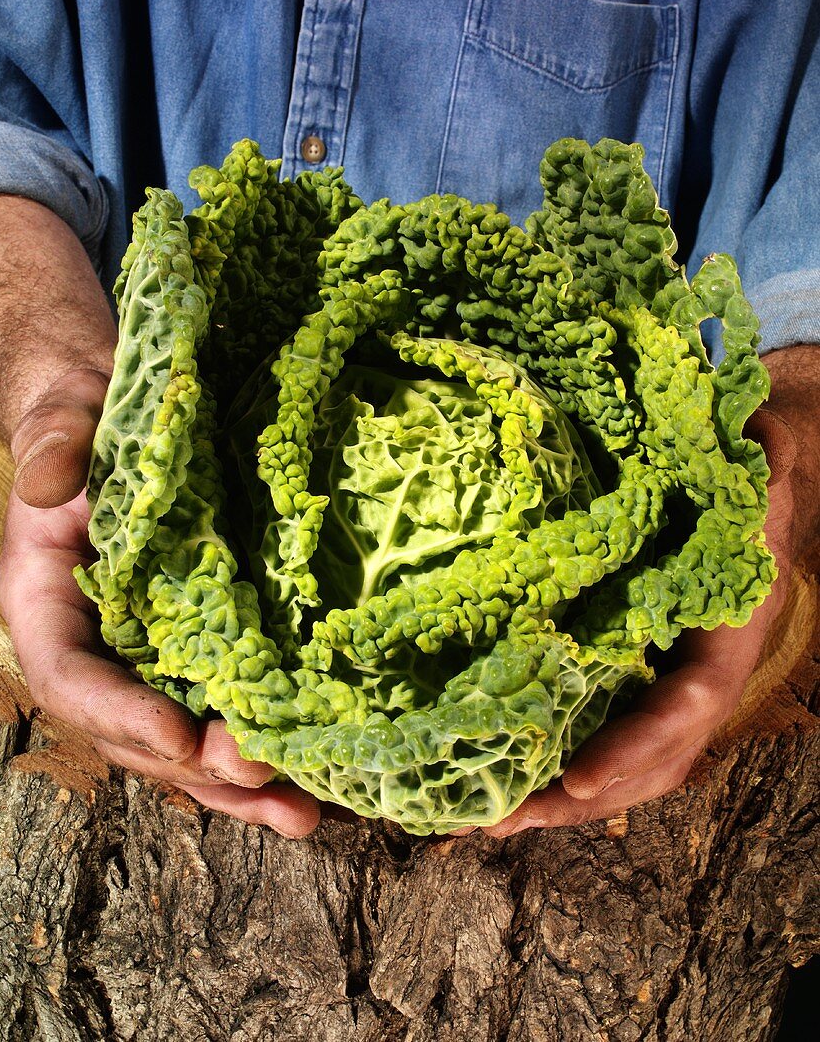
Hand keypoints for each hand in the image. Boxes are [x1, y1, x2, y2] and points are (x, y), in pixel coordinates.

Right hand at [0, 198, 320, 837]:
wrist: (128, 413)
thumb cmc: (91, 410)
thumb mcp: (67, 415)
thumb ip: (53, 445)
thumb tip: (47, 484)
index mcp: (48, 601)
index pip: (71, 675)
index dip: (119, 716)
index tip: (182, 740)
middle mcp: (100, 643)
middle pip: (137, 732)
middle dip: (202, 771)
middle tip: (274, 789)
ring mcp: (152, 653)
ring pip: (185, 740)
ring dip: (241, 784)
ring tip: (308, 813)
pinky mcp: (202, 646)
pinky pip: (226, 706)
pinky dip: (265, 744)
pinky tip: (318, 777)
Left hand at [469, 345, 817, 837]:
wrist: (749, 512)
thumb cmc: (746, 489)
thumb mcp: (760, 467)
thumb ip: (766, 453)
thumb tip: (760, 430)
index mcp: (729, 636)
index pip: (691, 702)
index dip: (639, 743)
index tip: (581, 780)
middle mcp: (702, 680)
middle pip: (649, 761)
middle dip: (583, 798)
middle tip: (504, 821)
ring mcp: (668, 691)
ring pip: (625, 767)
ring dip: (562, 801)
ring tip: (485, 820)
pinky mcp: (638, 686)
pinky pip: (607, 741)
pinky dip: (563, 772)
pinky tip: (507, 785)